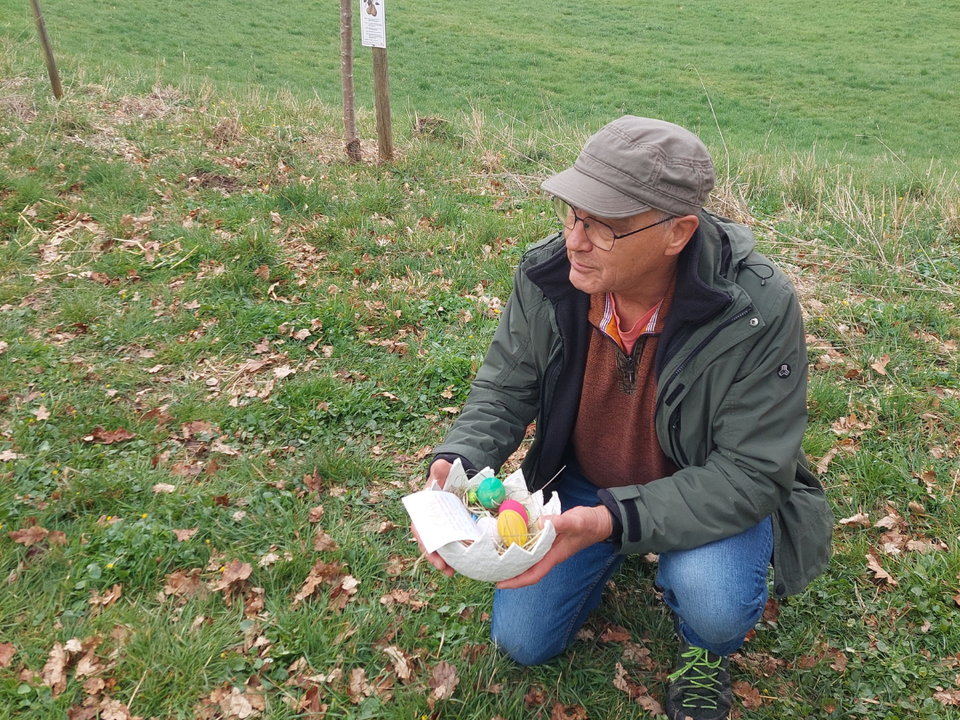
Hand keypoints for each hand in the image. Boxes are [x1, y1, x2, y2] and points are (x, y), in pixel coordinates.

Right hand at [411, 459, 455, 576]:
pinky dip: (456, 558)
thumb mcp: (442, 472)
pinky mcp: (453, 535)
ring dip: (444, 562)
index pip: (419, 529)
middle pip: (428, 544)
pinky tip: (464, 566)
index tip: (429, 549)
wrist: (454, 482)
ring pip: (440, 550)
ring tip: (452, 573)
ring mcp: (441, 531)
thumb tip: (440, 465)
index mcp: (422, 512)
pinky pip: (453, 548)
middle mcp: (429, 524)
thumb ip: (440, 470)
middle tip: (444, 568)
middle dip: (434, 558)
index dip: (423, 540)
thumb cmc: (444, 479)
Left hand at [496, 505, 613, 589]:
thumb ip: (560, 523)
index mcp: (554, 556)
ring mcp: (549, 547)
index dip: (517, 581)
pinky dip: (520, 544)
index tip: (500, 584)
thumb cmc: (589, 524)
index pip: (533, 574)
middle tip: (491, 570)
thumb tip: (541, 524)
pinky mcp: (549, 538)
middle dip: (510, 573)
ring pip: (528, 558)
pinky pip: (532, 545)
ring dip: (513, 560)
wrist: (600, 521)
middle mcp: (550, 554)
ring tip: (495, 558)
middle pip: (527, 570)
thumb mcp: (576, 522)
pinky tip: (511, 538)